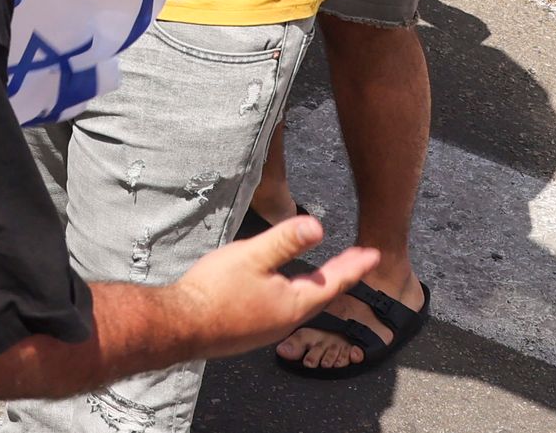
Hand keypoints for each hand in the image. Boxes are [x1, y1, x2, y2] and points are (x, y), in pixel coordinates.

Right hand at [160, 218, 381, 357]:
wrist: (181, 325)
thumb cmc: (214, 290)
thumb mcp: (252, 256)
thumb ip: (285, 241)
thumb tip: (318, 225)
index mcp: (293, 304)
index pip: (333, 282)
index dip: (354, 266)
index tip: (374, 255)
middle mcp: (285, 320)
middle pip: (322, 294)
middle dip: (341, 275)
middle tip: (358, 261)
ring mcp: (268, 329)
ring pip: (303, 304)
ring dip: (319, 286)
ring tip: (327, 274)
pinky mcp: (251, 330)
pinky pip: (285, 310)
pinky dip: (297, 295)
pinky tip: (286, 290)